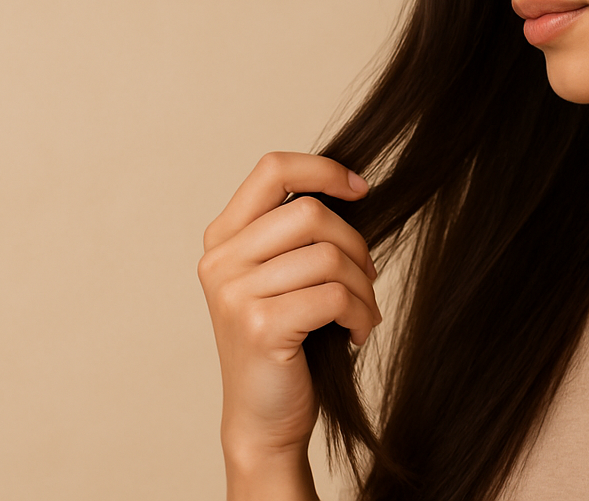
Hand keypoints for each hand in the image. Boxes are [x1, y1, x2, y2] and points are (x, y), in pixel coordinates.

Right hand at [198, 151, 380, 488]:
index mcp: (223, 238)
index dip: (323, 170)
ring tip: (362, 312)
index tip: (360, 189)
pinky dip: (360, 313)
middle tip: (367, 278)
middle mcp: (221, 261)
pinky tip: (356, 333)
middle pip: (310, 212)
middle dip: (355, 244)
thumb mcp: (279, 276)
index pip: (273, 169)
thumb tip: (351, 185)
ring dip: (363, 287)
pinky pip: (334, 296)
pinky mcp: (261, 327)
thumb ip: (295, 232)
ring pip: (329, 256)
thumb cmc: (283, 343)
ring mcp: (236, 294)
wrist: (262, 419)